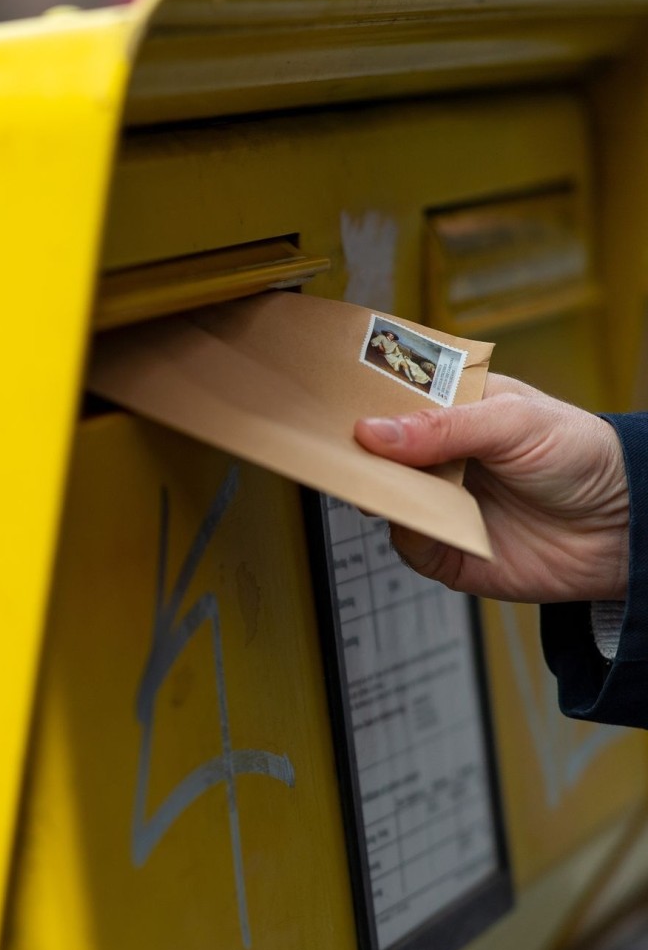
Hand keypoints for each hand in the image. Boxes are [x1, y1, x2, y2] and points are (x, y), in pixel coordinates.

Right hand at [354, 374, 629, 602]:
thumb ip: (444, 427)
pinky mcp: (447, 549)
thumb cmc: (585, 458)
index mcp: (455, 411)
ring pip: (385, 496)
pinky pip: (409, 543)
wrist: (627, 530)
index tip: (331, 402)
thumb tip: (372, 431)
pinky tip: (419, 520)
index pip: (394, 400)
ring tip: (371, 484)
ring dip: (376, 492)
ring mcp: (442, 502)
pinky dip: (408, 532)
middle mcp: (441, 456)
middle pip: (377, 451)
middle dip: (355, 450)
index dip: (361, 400)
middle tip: (333, 447)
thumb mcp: (515, 422)